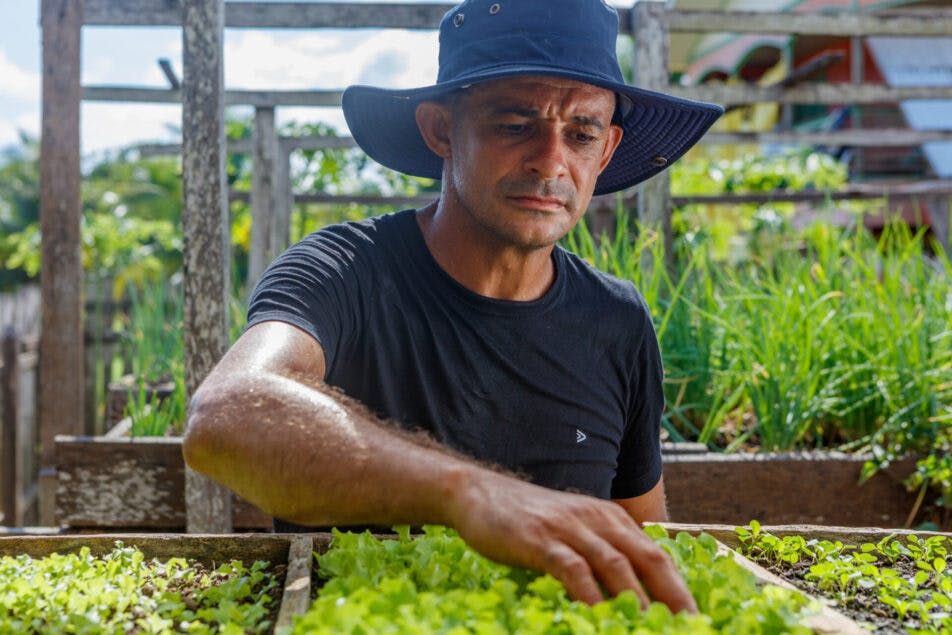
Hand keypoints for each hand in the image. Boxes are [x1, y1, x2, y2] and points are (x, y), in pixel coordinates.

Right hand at [446, 469, 696, 612]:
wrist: (478, 492)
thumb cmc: (528, 521)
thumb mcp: (572, 532)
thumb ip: (599, 556)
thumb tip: (628, 599)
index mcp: (610, 519)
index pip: (657, 556)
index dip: (681, 591)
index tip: (697, 623)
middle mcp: (597, 519)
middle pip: (647, 560)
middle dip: (674, 599)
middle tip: (689, 631)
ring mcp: (569, 527)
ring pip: (616, 565)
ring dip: (638, 602)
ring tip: (650, 629)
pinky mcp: (540, 539)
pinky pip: (572, 569)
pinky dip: (590, 596)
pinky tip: (597, 618)